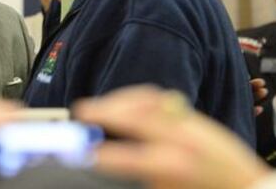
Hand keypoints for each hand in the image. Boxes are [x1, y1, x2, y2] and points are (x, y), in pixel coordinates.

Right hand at [73, 85, 269, 188]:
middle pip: (138, 117)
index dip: (104, 154)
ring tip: (99, 106)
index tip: (84, 153)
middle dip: (106, 112)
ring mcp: (191, 123)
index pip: (131, 157)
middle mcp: (184, 140)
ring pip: (150, 101)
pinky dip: (138, 97)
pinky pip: (162, 99)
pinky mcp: (195, 117)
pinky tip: (124, 104)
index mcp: (177, 167)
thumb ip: (145, 177)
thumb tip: (112, 162)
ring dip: (120, 100)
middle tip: (80, 111)